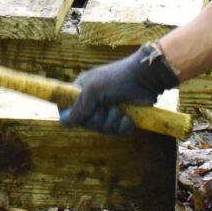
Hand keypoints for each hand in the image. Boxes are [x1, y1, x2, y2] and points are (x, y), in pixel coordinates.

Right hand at [60, 43, 178, 135]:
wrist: (146, 78)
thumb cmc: (117, 78)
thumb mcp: (94, 89)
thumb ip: (79, 106)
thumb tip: (65, 122)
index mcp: (82, 91)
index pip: (68, 110)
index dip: (74, 116)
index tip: (83, 114)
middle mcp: (93, 102)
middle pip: (87, 124)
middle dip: (99, 119)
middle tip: (107, 108)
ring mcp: (108, 111)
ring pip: (103, 129)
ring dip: (113, 122)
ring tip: (120, 110)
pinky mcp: (123, 118)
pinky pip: (118, 132)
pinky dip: (124, 126)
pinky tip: (129, 117)